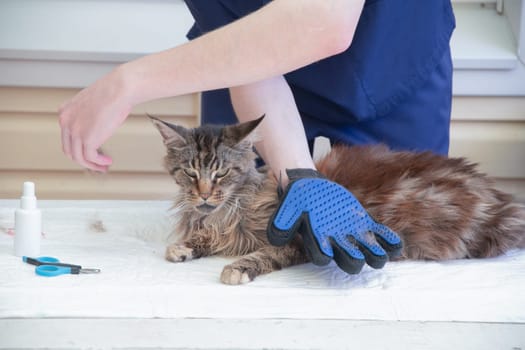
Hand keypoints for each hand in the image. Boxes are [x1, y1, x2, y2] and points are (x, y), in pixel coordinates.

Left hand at [58, 68, 132, 171]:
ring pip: (78, 157)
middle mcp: (66, 122)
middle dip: (83, 159)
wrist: (119, 89)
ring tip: (102, 166)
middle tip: (95, 162)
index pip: (66, 137)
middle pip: (69, 149)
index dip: (78, 147)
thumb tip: (97, 128)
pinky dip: (98, 163)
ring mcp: (75, 131)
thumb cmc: (112, 92)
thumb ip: (88, 116)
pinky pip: (90, 158)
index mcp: (65, 112)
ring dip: (91, 164)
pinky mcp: (87, 139)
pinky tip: (106, 161)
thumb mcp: (92, 103)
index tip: (89, 151)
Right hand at [267, 169, 401, 273]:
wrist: (310, 187)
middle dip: (356, 261)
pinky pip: (380, 235)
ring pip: (368, 253)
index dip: (324, 256)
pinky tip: (395, 244)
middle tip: (360, 256)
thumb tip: (276, 239)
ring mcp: (352, 234)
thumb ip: (282, 223)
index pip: (321, 257)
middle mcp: (336, 242)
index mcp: (317, 240)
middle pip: (349, 262)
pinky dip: (388, 240)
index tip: (327, 251)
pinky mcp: (363, 222)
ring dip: (375, 255)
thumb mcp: (287, 209)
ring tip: (381, 253)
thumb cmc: (298, 199)